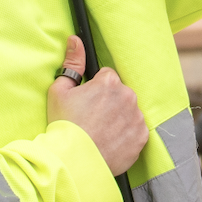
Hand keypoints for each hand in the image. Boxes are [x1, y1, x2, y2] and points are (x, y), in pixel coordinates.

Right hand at [47, 35, 147, 175]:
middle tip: (93, 119)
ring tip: (102, 132)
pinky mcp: (141, 137)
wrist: (74, 162)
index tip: (88, 103)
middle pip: (120, 93)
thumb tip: (75, 39)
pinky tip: (111, 141)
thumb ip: (72, 62)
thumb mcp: (60, 90)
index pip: (107, 77)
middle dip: (109, 102)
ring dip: (119, 117)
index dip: (96, 90)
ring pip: (129, 111)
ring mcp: (136, 117)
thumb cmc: (64, 126)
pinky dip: (127, 134)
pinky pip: (136, 130)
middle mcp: (127, 95)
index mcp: (109, 81)